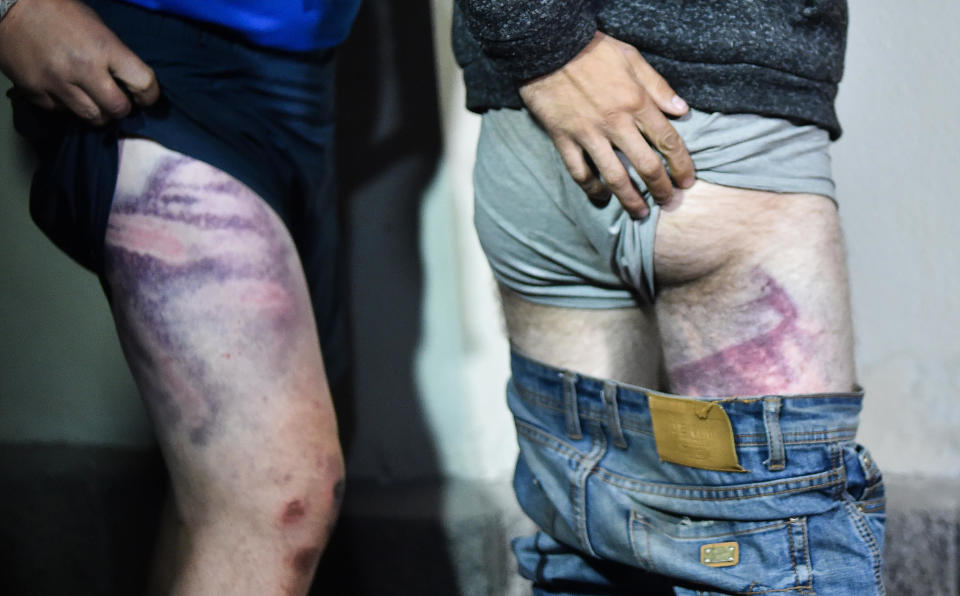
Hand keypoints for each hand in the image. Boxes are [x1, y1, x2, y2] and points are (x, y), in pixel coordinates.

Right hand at [0, 0, 158, 124]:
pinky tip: (66, 93)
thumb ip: (114, 54)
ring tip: (95, 102)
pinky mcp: (37, 94)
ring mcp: (58, 84)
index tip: (147, 98)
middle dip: (122, 109)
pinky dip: (68, 107)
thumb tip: (128, 80)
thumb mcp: (96, 26)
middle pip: (118, 109)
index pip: (143, 83)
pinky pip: (63, 112)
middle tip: (118, 101)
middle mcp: (84, 70)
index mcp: (104, 48)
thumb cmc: (57, 11)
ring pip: (92, 118)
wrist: (8, 7)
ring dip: (99, 113)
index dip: (150, 95)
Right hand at [519, 31, 693, 217]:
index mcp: (636, 102)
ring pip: (614, 176)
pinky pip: (579, 172)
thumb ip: (658, 87)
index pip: (667, 141)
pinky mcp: (564, 139)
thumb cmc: (592, 50)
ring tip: (639, 213)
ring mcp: (588, 134)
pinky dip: (591, 188)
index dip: (681, 165)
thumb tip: (681, 111)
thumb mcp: (631, 58)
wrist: (548, 46)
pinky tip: (600, 196)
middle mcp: (615, 123)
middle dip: (661, 188)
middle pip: (645, 165)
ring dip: (629, 199)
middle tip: (668, 202)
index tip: (686, 181)